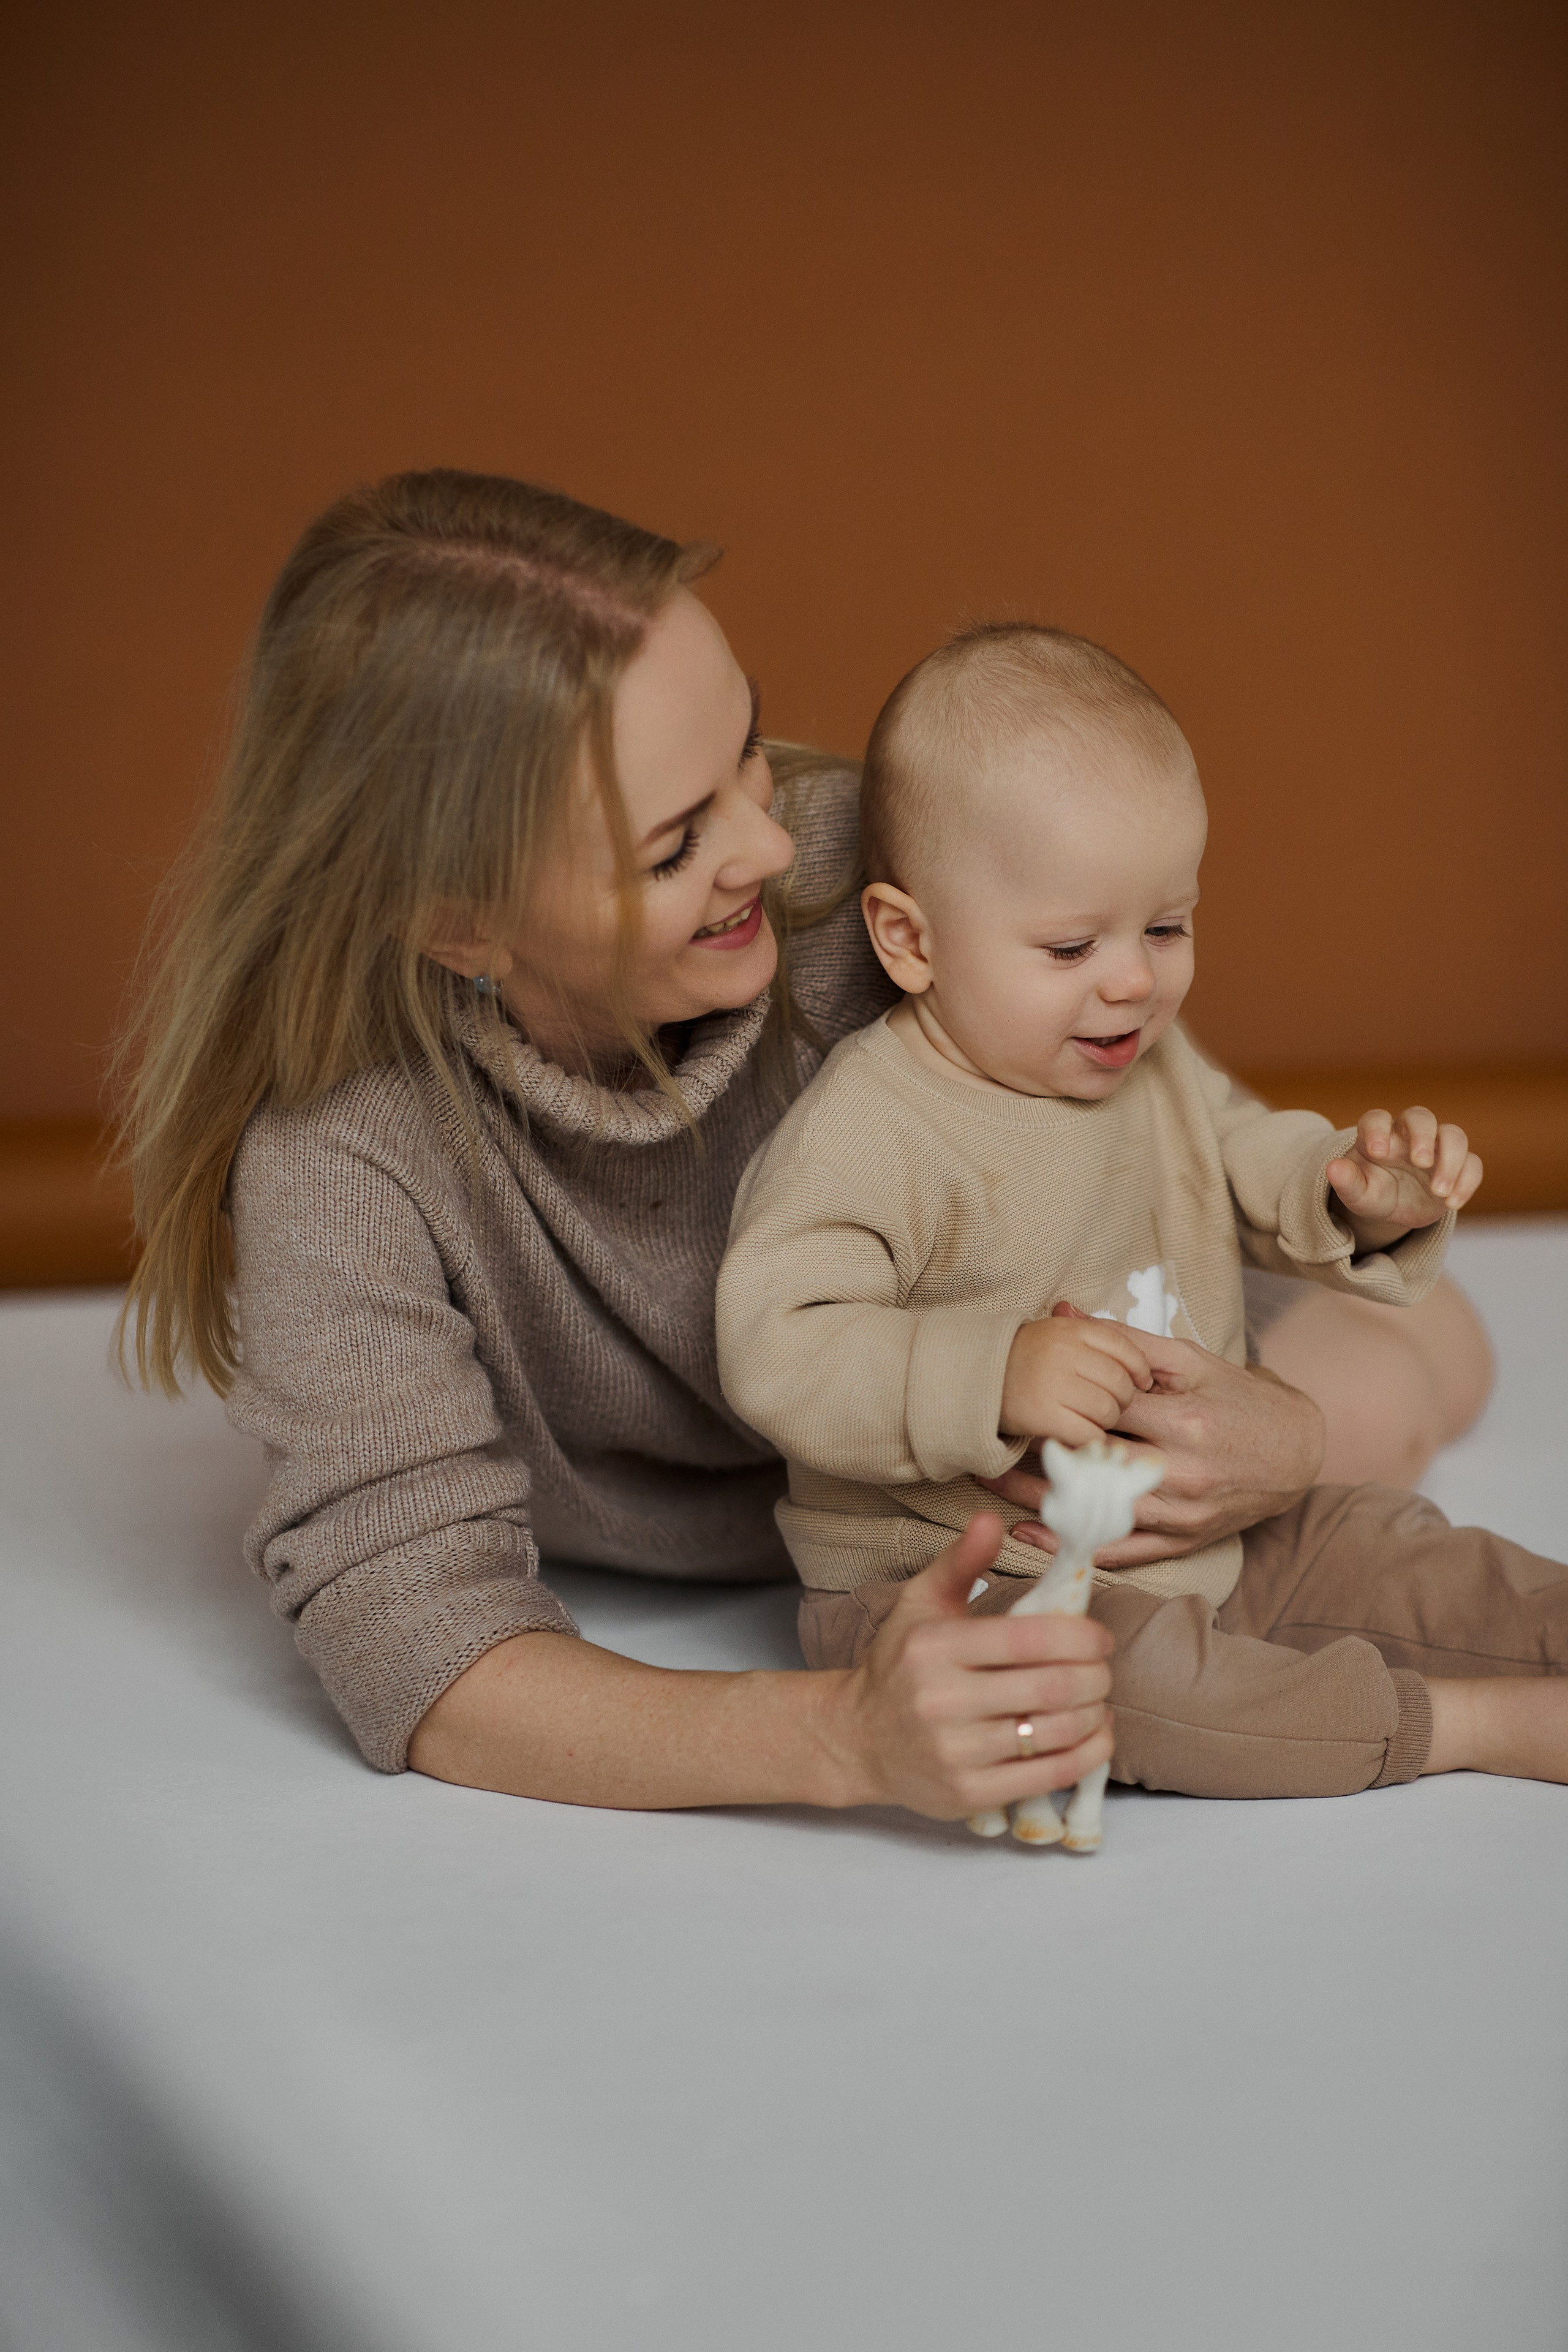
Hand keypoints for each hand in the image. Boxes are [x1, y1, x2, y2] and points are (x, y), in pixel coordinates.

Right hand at [830, 1514, 1114, 1819]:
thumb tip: (992, 1519)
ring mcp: (956, 1753)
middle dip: (1095, 1676)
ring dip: (1096, 1713)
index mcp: (935, 1647)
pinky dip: (1088, 1753)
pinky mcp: (969, 1794)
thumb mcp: (920, 1604)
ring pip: (1056, 1732)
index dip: (1081, 1637)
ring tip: (1098, 1700)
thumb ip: (960, 1562)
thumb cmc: (898, 1666)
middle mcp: (942, 1701)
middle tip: (1102, 1669)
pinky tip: (1094, 1734)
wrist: (856, 1739)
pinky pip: (1049, 1776)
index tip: (1098, 1638)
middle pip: (1052, 1688)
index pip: (1030, 1639)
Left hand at [979, 1304, 1323, 1566]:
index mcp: (1185, 1419)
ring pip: (1098, 1510)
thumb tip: (1064, 1314)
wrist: (1299, 1453)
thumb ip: (1125, 1342)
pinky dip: (1073, 1544)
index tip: (1013, 1394)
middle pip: (1093, 1462)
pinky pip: (1121, 1550)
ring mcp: (1181, 1512)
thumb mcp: (1192, 1360)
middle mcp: (1183, 1470)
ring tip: (991, 1484)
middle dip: (1037, 1451)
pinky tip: (1031, 1535)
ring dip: (1039, 1500)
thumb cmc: (1241, 1399)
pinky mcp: (1183, 1541)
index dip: (1054, 1402)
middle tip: (985, 1440)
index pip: (1103, 1408)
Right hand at [999, 1310, 1152, 1443]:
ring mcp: (1054, 1384)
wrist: (973, 1376)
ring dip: (1106, 1421)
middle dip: (1123, 1400)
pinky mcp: (1044, 1415)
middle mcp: (1064, 1353)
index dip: (1138, 1370)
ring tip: (1090, 1419)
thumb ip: (1093, 1339)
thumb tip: (1137, 1363)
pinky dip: (1090, 1439)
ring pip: (1108, 1411)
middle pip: (1119, 1383)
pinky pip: (1088, 1433)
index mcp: (1071, 1330)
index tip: (1140, 1383)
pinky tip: (1080, 1435)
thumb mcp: (1056, 1334)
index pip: (1124, 1349)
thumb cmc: (1022, 1358)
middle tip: (1111, 1406)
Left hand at [1326, 1106, 1482, 1248]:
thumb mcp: (1358, 1194)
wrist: (1395, 1209)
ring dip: (1451, 1161)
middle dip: (1423, 1136)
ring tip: (1439, 1192)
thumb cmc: (1372, 1192)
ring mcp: (1437, 1147)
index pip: (1376, 1119)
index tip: (1378, 1152)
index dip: (1377, 1130)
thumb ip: (1347, 1181)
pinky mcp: (1458, 1165)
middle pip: (1421, 1117)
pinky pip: (1472, 1163)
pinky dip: (1467, 1181)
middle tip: (1421, 1162)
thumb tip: (1333, 1168)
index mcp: (1378, 1134)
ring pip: (1453, 1135)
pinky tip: (1452, 1203)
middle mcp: (1409, 1134)